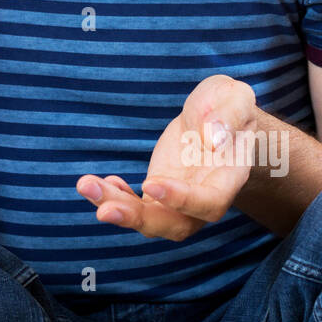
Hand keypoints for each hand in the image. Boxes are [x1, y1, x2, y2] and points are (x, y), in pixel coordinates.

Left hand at [76, 74, 260, 240]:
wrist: (215, 113)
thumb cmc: (228, 105)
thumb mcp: (234, 97)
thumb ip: (230, 115)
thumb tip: (213, 139)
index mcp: (228, 177)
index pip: (210, 203)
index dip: (182, 200)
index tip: (151, 183)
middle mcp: (204, 198)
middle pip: (175, 225)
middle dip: (138, 219)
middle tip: (105, 210)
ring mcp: (179, 199)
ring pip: (149, 219)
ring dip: (116, 208)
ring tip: (87, 186)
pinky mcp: (158, 192)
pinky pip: (136, 206)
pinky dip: (114, 198)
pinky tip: (96, 183)